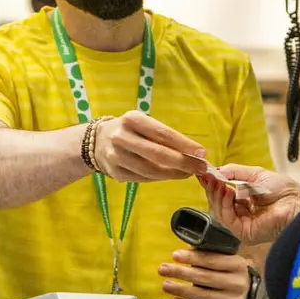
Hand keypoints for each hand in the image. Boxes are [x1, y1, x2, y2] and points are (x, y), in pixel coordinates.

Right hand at [93, 111, 207, 181]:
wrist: (97, 141)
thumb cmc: (130, 131)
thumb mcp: (143, 124)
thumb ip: (164, 136)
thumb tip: (194, 153)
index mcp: (132, 119)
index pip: (163, 133)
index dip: (184, 144)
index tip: (202, 153)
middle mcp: (121, 137)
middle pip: (158, 154)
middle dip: (183, 163)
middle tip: (201, 168)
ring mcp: (116, 156)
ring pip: (152, 170)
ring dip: (175, 174)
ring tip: (189, 173)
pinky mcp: (115, 172)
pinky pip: (144, 178)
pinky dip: (161, 178)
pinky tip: (171, 175)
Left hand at [158, 249, 249, 298]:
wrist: (244, 289)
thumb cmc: (228, 270)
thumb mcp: (223, 257)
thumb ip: (206, 253)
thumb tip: (182, 251)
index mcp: (238, 264)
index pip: (212, 260)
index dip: (192, 257)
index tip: (175, 256)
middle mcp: (238, 283)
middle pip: (206, 278)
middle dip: (182, 273)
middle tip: (164, 269)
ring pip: (204, 297)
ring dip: (181, 291)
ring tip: (166, 285)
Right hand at [200, 164, 299, 245]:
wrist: (297, 202)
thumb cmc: (284, 190)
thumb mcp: (255, 174)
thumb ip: (234, 172)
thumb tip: (216, 170)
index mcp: (244, 202)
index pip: (222, 195)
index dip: (213, 185)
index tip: (204, 174)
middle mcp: (242, 215)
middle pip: (217, 204)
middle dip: (212, 189)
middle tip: (209, 177)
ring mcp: (242, 225)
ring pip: (219, 212)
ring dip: (217, 195)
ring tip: (219, 182)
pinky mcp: (244, 233)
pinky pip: (227, 219)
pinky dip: (224, 204)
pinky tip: (227, 192)